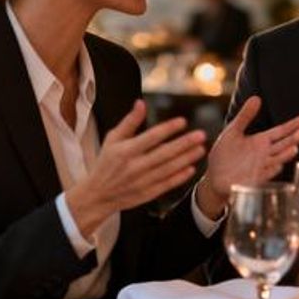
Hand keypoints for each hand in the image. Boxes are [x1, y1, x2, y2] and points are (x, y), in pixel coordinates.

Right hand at [66, 100, 205, 238]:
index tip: (183, 121)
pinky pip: (166, 184)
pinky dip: (179, 177)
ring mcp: (142, 181)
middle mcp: (135, 166)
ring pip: (168, 169)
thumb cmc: (105, 163)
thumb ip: (129, 122)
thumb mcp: (112, 139)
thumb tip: (141, 103)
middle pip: (164, 153)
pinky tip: (191, 168)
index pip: (151, 137)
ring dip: (186, 159)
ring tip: (201, 149)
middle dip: (184, 144)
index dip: (168, 129)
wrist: (98, 195)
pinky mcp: (147, 194)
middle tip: (201, 135)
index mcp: (125, 151)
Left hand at [196, 96, 298, 218]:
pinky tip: (277, 166)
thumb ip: (245, 116)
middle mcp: (264, 154)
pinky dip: (270, 172)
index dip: (293, 125)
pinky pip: (262, 176)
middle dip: (294, 139)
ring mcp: (259, 167)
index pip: (281, 131)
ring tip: (294, 148)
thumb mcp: (233, 130)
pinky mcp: (251, 179)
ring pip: (276, 160)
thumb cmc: (225, 153)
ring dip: (285, 155)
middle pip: (283, 145)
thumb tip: (256, 97)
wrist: (214, 176)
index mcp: (261, 141)